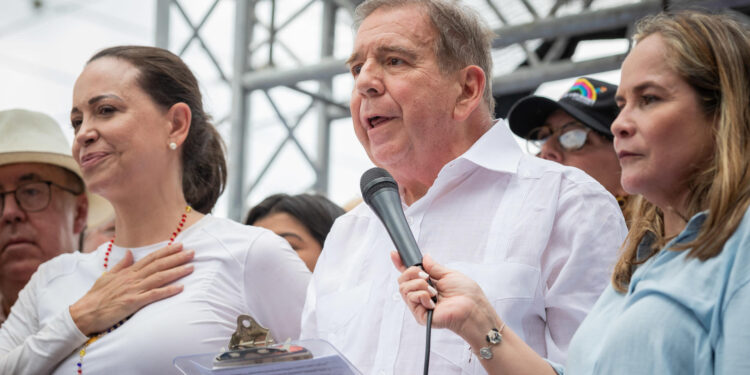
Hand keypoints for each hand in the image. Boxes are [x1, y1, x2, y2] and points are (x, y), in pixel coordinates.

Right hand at [70, 243, 193, 334]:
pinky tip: (180, 288)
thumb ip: (120, 265)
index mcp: (127, 271)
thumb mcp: (107, 276)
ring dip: (176, 272)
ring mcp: (133, 289)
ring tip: (191, 267)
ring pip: (159, 278)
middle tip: (192, 252)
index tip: (180, 245)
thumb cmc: (95, 296)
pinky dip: (168, 291)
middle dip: (176, 258)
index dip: (166, 251)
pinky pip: (153, 295)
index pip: (151, 258)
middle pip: (158, 265)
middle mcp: (132, 278)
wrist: (84, 313)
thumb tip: (129, 253)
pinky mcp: (133, 302)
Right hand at [391, 252, 498, 335]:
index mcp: (428, 284)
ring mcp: (419, 305)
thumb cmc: (466, 294)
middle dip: (411, 272)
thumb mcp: (448, 274)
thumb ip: (434, 267)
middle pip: (402, 280)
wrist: (472, 308)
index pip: (409, 274)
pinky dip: (422, 295)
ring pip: (404, 288)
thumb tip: (424, 258)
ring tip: (433, 291)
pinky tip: (433, 301)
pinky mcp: (419, 315)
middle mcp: (421, 294)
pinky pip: (411, 298)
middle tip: (426, 276)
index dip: (400, 263)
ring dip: (419, 284)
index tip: (395, 254)